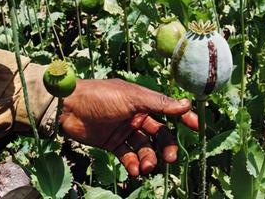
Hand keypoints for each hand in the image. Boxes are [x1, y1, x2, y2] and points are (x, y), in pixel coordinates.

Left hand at [59, 79, 197, 176]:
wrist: (68, 108)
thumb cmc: (100, 96)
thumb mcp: (131, 97)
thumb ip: (158, 103)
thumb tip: (186, 104)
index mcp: (141, 100)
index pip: (167, 110)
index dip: (182, 118)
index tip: (196, 128)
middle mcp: (134, 115)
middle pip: (159, 134)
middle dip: (165, 146)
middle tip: (169, 158)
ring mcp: (123, 130)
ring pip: (144, 147)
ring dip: (149, 158)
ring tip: (146, 166)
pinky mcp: (112, 144)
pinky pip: (128, 156)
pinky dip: (133, 164)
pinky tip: (134, 169)